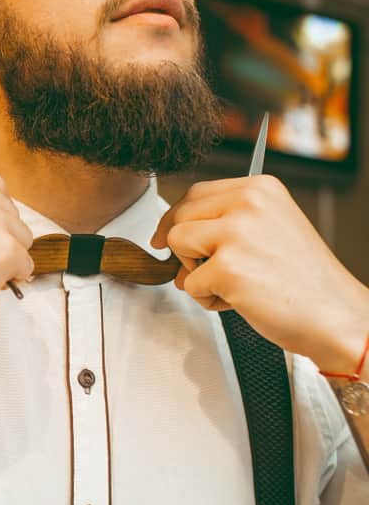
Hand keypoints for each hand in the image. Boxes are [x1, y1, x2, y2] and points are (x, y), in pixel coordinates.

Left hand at [151, 175, 368, 372]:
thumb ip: (227, 220)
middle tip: (203, 270)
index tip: (166, 237)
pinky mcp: (227, 267)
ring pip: (177, 243)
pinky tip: (239, 301)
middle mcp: (248, 202)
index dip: (177, 218)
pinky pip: (189, 283)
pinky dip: (207, 299)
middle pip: (180, 216)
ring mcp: (236, 233)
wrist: (338, 317)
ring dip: (193, 272)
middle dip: (183, 248)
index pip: (196, 193)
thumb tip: (172, 234)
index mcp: (260, 188)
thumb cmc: (304, 281)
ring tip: (228, 286)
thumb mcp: (270, 228)